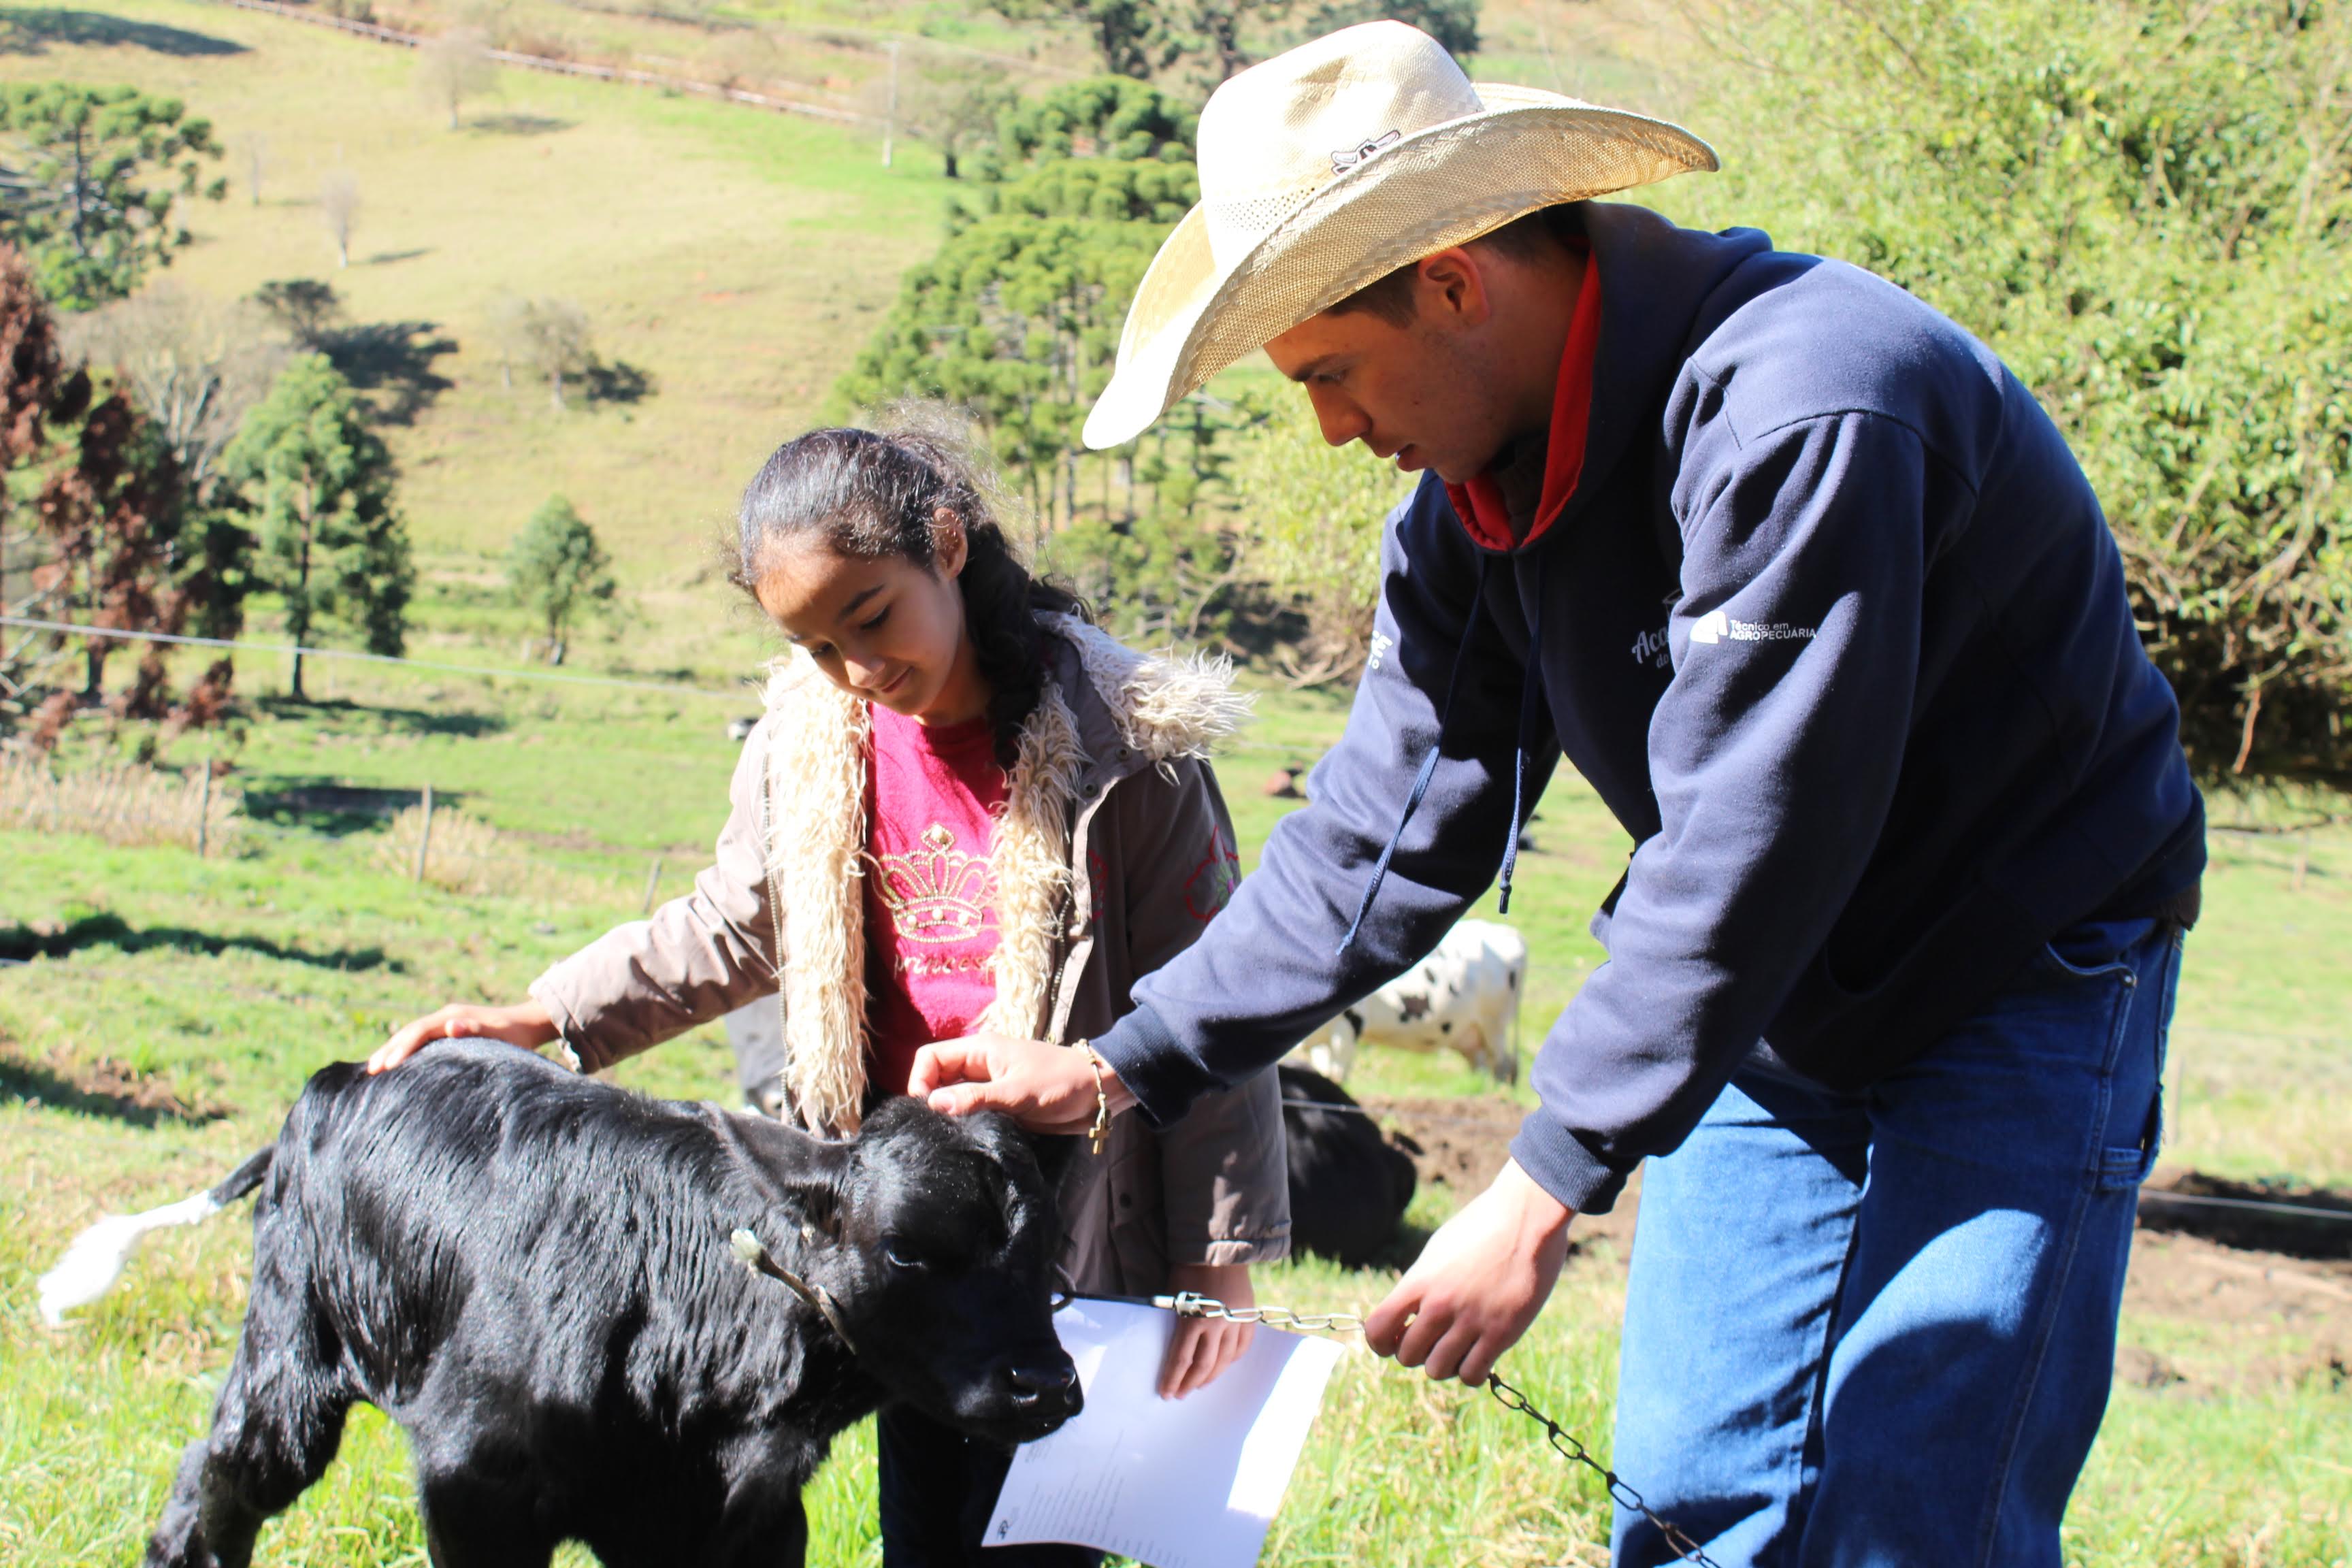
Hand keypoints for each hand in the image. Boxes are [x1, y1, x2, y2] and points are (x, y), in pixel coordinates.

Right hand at [368, 1000, 558, 1073]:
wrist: (525, 1024)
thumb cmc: (514, 1034)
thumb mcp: (499, 1034)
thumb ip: (476, 1029)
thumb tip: (452, 1026)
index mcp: (453, 1017)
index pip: (420, 1031)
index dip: (402, 1048)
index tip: (387, 1066)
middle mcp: (444, 1018)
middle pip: (408, 1033)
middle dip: (388, 1051)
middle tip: (369, 1072)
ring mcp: (443, 1024)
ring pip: (409, 1036)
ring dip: (390, 1051)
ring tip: (371, 1071)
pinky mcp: (445, 1033)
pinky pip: (417, 1042)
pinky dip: (401, 1052)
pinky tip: (392, 1068)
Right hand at [910, 1034, 1135, 1133]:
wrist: (1099, 1092)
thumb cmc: (1062, 1083)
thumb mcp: (1018, 1092)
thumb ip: (976, 1097)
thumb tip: (933, 1104)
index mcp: (980, 1050)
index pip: (930, 1058)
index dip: (920, 1082)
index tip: (926, 1111)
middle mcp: (980, 1066)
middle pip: (937, 1078)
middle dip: (931, 1101)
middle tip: (935, 1130)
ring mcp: (990, 1085)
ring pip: (953, 1097)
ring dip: (949, 1115)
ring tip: (950, 1137)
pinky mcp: (1001, 1105)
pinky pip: (972, 1111)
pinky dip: (965, 1123)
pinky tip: (967, 1140)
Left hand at [1158, 1263, 1255, 1398]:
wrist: (1218, 1249)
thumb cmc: (1189, 1269)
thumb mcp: (1174, 1295)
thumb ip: (1176, 1321)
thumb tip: (1172, 1347)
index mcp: (1192, 1318)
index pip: (1181, 1360)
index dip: (1172, 1379)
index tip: (1166, 1392)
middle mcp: (1215, 1324)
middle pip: (1203, 1365)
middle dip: (1190, 1383)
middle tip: (1181, 1393)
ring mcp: (1235, 1321)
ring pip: (1225, 1360)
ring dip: (1211, 1376)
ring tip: (1200, 1385)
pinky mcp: (1248, 1316)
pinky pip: (1243, 1345)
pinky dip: (1233, 1358)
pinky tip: (1223, 1365)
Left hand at [1363, 1158, 1572, 1385]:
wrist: (1527, 1218)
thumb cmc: (1481, 1227)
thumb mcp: (1438, 1250)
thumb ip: (1421, 1284)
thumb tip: (1408, 1316)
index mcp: (1420, 1280)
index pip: (1378, 1329)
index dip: (1381, 1341)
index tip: (1396, 1336)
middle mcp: (1440, 1304)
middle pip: (1407, 1356)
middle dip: (1416, 1351)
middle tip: (1434, 1338)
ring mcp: (1471, 1321)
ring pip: (1437, 1370)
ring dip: (1443, 1364)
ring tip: (1456, 1346)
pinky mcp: (1501, 1333)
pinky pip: (1472, 1375)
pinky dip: (1470, 1372)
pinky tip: (1477, 1355)